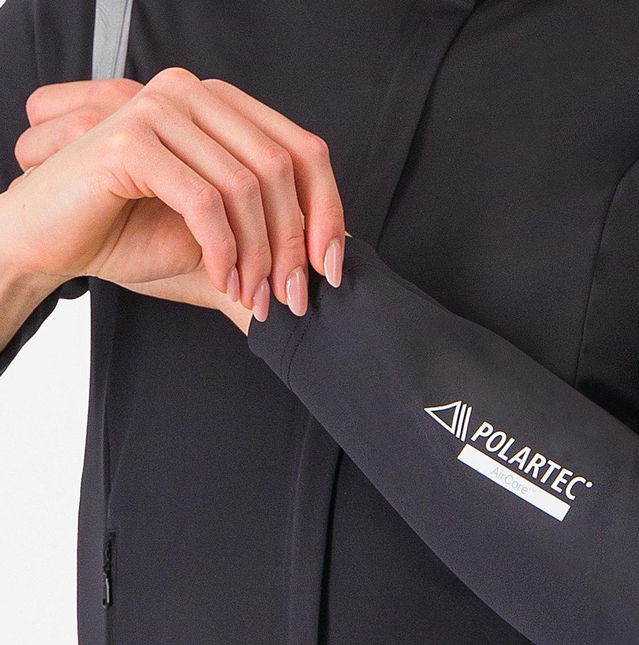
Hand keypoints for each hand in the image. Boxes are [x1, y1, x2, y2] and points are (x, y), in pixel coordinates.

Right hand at [3, 68, 346, 320]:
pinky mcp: (131, 140)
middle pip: (282, 170)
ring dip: (259, 257)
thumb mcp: (217, 229)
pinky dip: (222, 251)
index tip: (329, 269)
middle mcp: (195, 95)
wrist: (51, 236)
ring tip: (253, 296)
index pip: (305, 151)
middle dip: (294, 245)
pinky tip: (222, 280)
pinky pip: (204, 202)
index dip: (329, 212)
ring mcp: (161, 110)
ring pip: (246, 189)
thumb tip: (330, 252)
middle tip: (292, 297)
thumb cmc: (128, 229)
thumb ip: (267, 227)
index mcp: (222, 107)